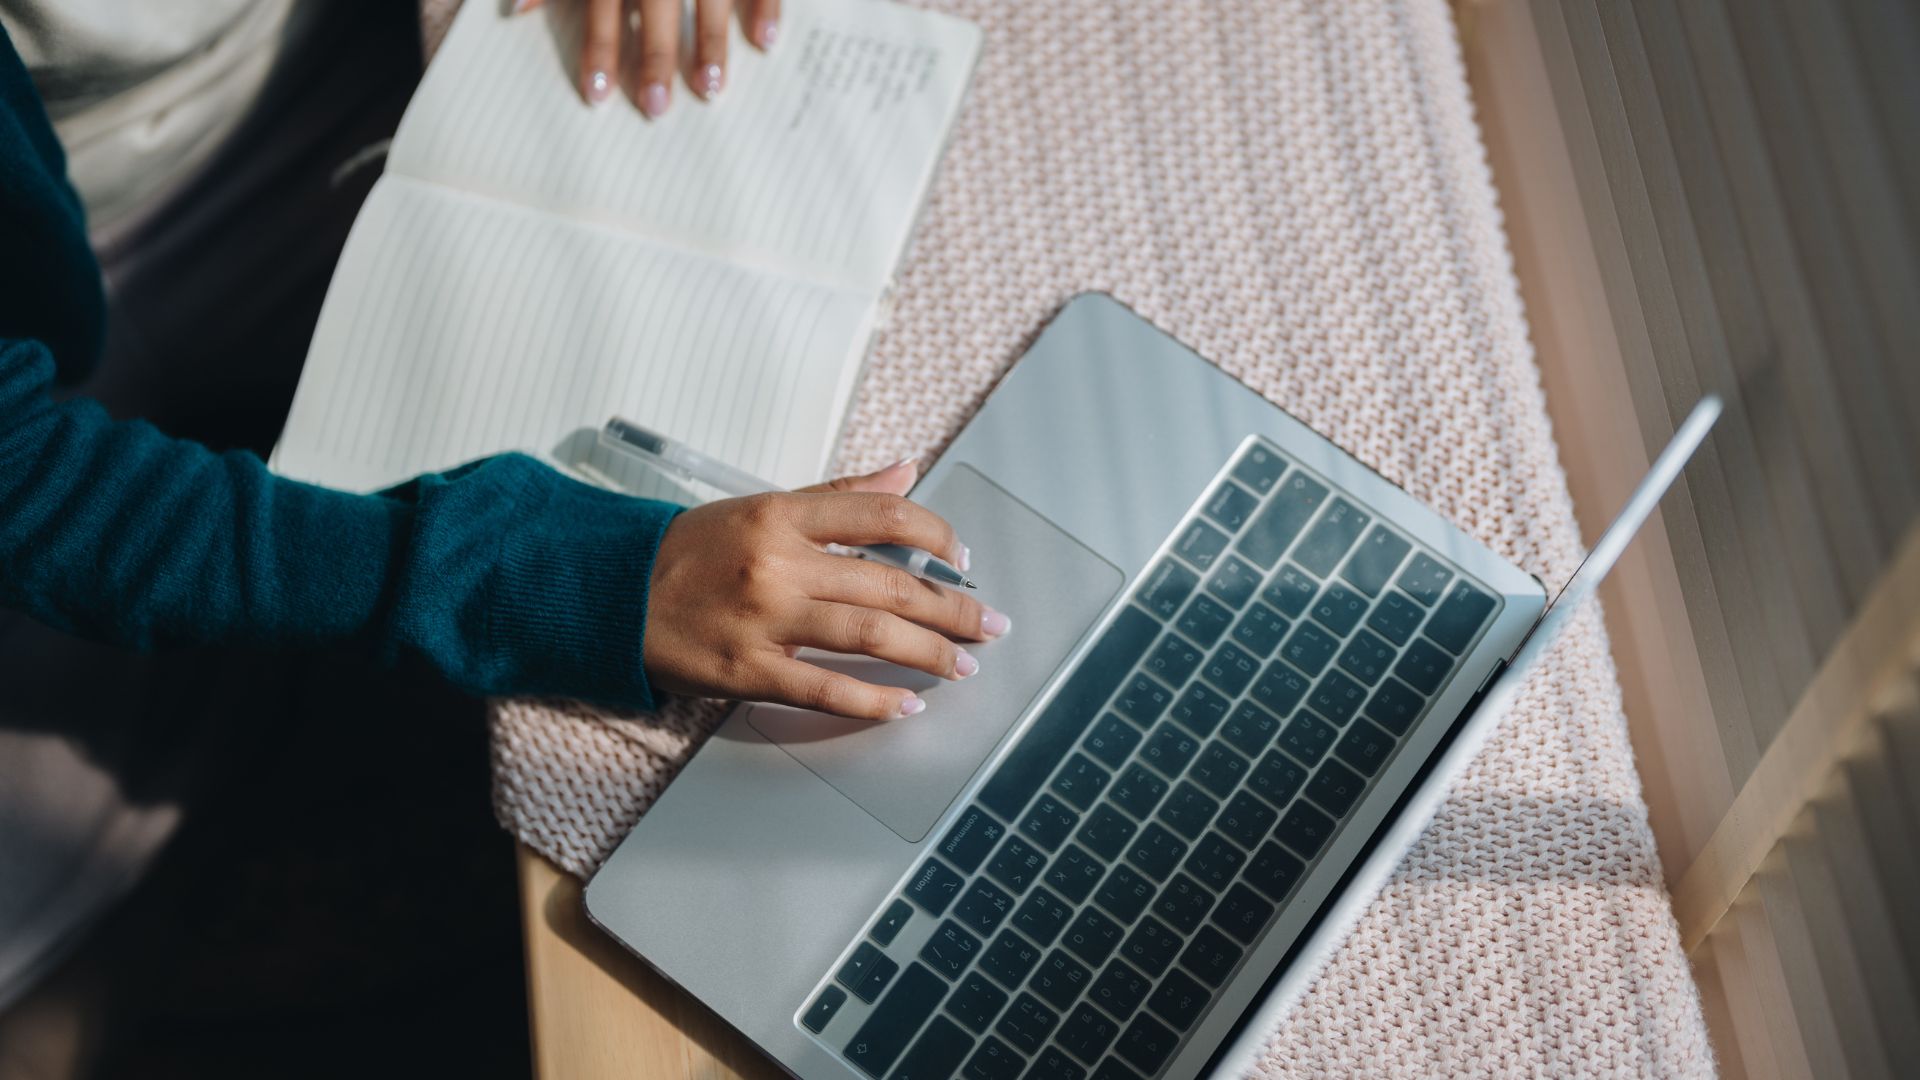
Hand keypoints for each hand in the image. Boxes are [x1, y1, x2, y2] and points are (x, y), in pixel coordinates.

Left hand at [513, 0, 780, 115]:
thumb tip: (517, 9)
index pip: (603, 3)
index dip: (600, 48)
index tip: (597, 94)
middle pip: (655, 6)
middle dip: (654, 56)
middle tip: (655, 108)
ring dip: (710, 43)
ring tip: (710, 88)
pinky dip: (764, 5)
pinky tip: (764, 41)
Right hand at [643, 460, 1011, 719]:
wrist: (609, 595)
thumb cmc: (688, 552)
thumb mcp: (760, 507)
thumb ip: (838, 495)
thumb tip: (907, 470)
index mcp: (782, 516)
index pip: (880, 515)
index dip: (935, 534)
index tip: (963, 558)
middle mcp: (778, 564)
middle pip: (889, 585)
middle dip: (952, 609)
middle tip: (990, 624)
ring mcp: (763, 620)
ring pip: (868, 636)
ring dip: (927, 653)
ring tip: (962, 666)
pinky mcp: (745, 671)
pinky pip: (823, 689)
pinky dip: (871, 701)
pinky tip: (905, 706)